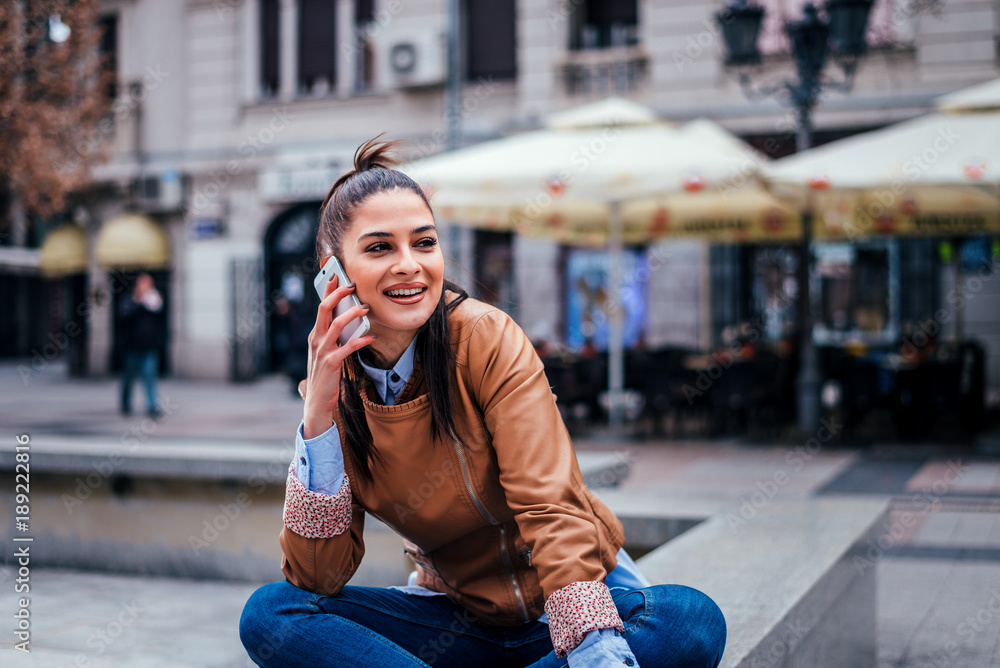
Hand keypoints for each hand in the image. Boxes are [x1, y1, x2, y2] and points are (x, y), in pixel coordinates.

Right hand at [302, 275, 376, 438]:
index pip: (320, 307)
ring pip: (336, 324)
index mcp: (314, 335)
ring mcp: (322, 351)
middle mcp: (316, 340)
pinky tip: (372, 337)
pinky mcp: (331, 363)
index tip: (336, 275)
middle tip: (353, 285)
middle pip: (324, 309)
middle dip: (338, 294)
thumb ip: (333, 337)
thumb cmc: (324, 376)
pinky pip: (348, 347)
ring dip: (352, 314)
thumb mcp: (326, 352)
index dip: (327, 290)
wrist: (316, 402)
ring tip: (366, 308)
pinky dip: (361, 340)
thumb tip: (349, 319)